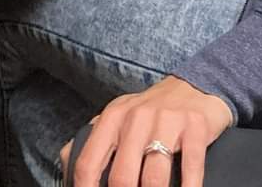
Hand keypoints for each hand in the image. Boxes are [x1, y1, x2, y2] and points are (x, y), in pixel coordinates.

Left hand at [61, 76, 232, 186]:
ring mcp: (167, 121)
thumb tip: (66, 171)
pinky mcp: (194, 126)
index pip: (88, 165)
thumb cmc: (150, 111)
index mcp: (111, 119)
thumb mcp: (117, 118)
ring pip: (154, 179)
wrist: (195, 84)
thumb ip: (90, 141)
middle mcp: (136, 118)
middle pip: (121, 178)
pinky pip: (190, 168)